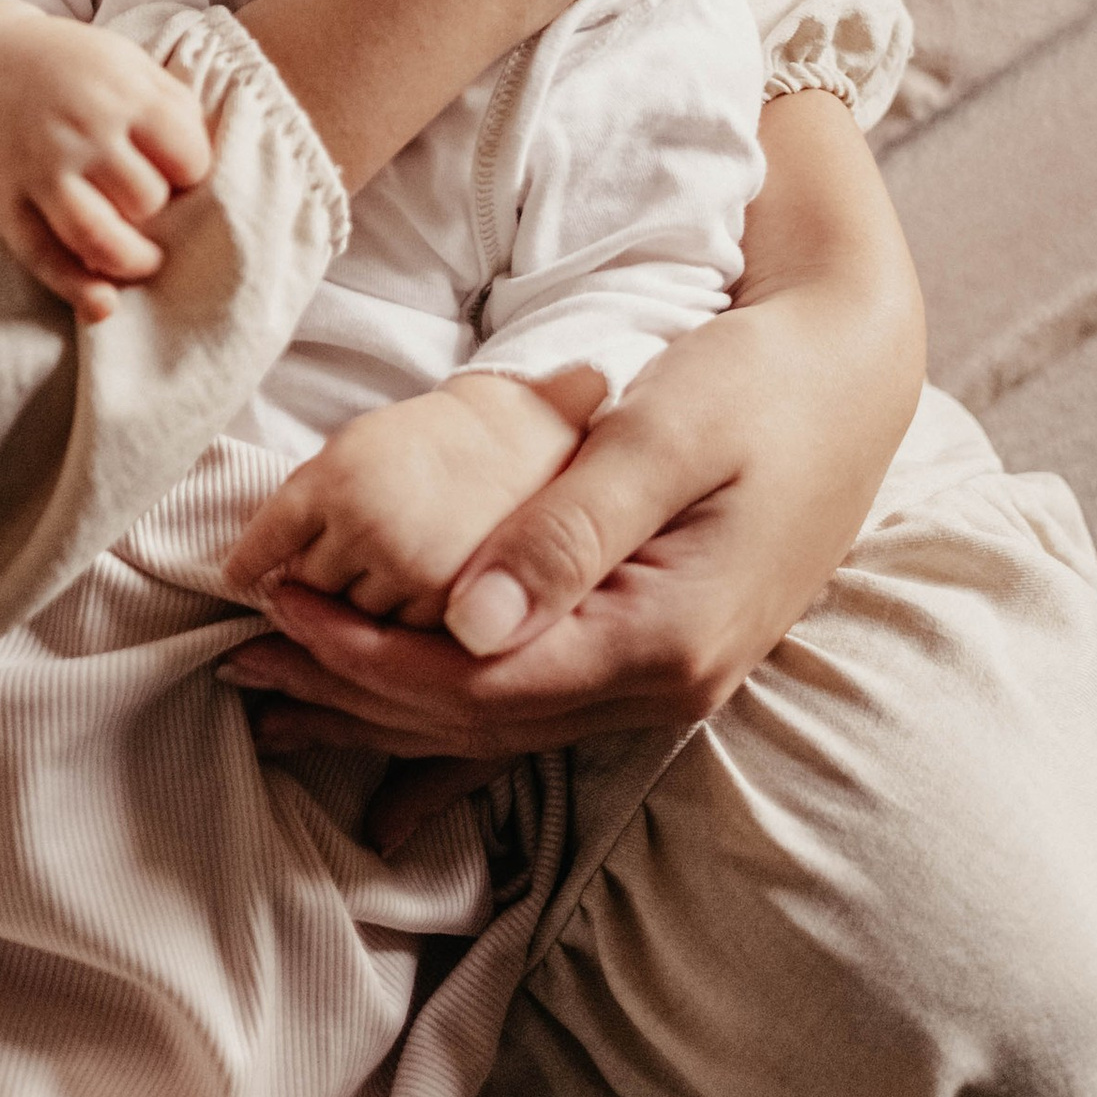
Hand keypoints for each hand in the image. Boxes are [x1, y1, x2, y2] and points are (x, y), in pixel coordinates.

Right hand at [0, 1, 210, 321]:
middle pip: (147, 200)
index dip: (190, 172)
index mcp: (122, 93)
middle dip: (158, 212)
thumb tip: (211, 164)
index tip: (177, 173)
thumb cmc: (68, 69)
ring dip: (131, 261)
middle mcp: (81, 131)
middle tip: (149, 208)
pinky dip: (77, 289)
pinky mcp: (4, 203)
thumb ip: (172, 105)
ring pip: (100, 239)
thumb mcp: (126, 63)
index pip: (187, 158)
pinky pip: (45, 258)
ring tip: (141, 260)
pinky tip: (103, 304)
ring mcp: (39, 170)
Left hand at [219, 93, 923, 842]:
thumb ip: (568, 529)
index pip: (481, 682)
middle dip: (355, 693)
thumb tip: (465, 622)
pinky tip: (388, 712)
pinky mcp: (657, 651)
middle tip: (242, 660)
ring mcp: (667, 679)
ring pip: (500, 723)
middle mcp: (666, 684)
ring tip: (281, 690)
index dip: (369, 655)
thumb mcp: (666, 432)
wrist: (855, 373)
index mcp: (665, 639)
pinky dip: (449, 704)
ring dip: (388, 708)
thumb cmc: (761, 381)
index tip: (277, 609)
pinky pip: (533, 701)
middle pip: (480, 720)